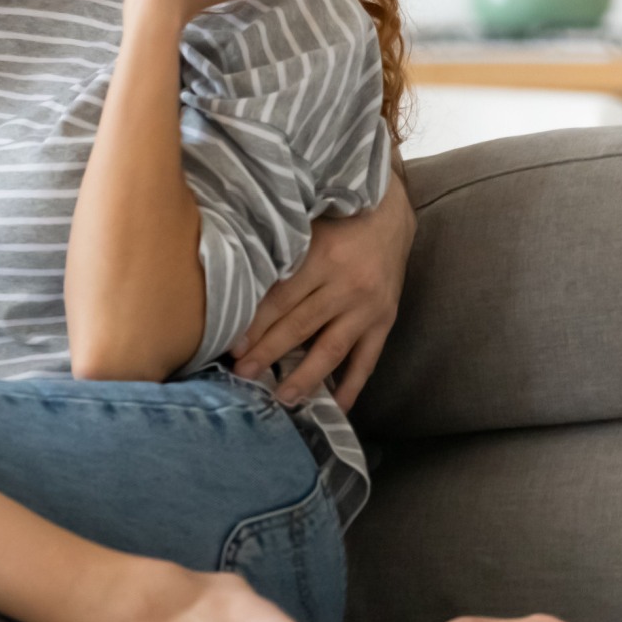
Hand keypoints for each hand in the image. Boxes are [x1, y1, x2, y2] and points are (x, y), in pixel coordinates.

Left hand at [232, 173, 416, 407]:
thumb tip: (238, 287)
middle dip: (269, 353)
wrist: (388, 216)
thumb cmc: (335, 221)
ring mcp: (369, 307)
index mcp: (321, 258)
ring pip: (332, 349)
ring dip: (306, 377)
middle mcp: (346, 286)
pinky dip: (353, 384)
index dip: (256, 325)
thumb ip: (278, 256)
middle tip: (244, 376)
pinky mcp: (386, 321)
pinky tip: (339, 406)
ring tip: (284, 399)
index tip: (233, 347)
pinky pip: (368, 359)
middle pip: (301, 327)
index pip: (281, 299)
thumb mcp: (305, 229)